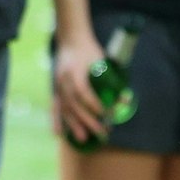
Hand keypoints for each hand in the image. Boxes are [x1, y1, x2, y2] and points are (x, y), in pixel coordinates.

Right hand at [52, 30, 108, 146]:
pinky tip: (58, 134)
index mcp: (74, 71)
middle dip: (88, 120)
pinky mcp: (56, 89)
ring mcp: (57, 85)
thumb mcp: (102, 61)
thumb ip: (111, 79)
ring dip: (73, 125)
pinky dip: (56, 120)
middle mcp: (63, 80)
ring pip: (64, 108)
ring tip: (82, 139)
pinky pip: (54, 107)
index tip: (106, 114)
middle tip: (101, 133)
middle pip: (74, 104)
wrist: (71, 40)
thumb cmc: (89, 51)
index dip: (94, 105)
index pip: (83, 92)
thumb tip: (124, 99)